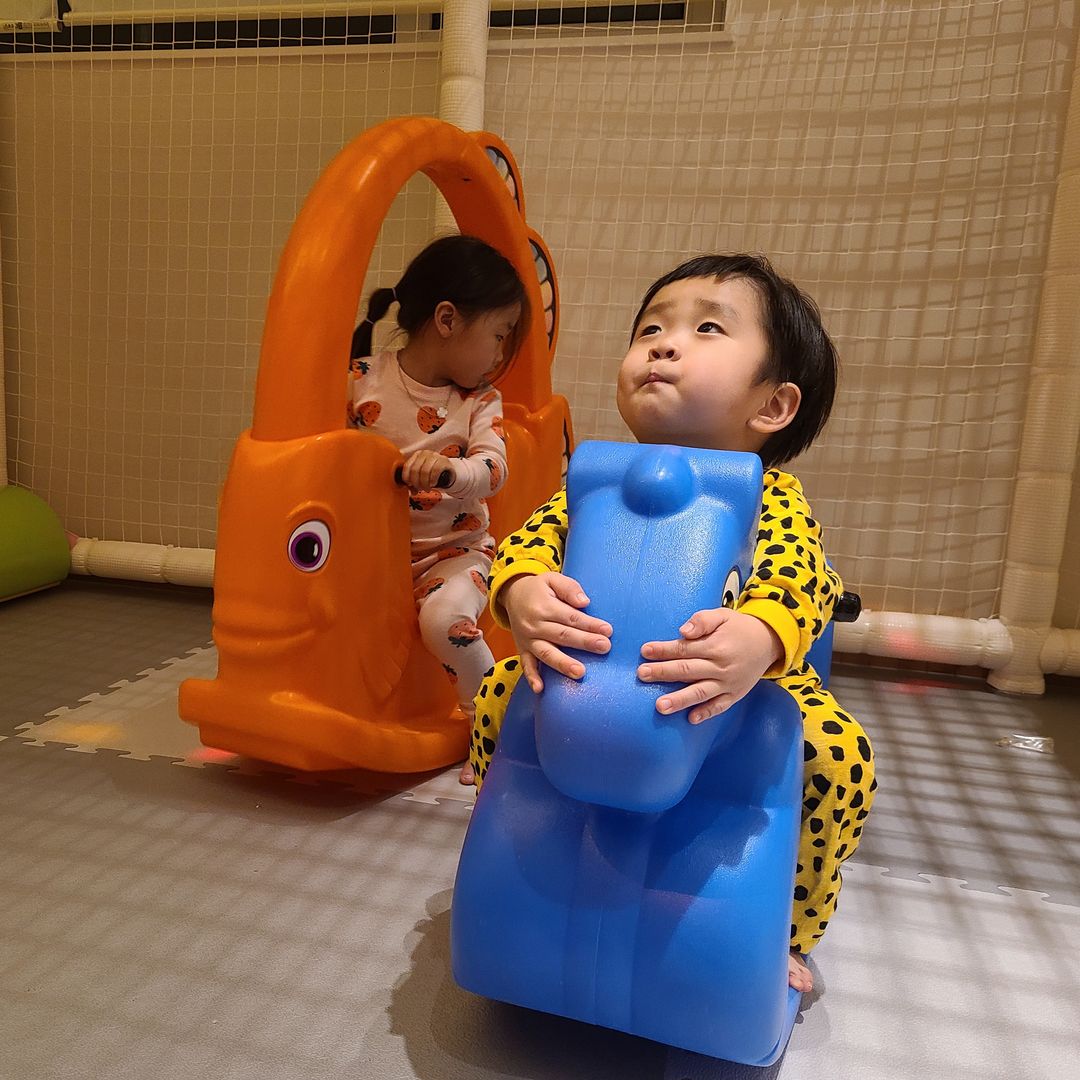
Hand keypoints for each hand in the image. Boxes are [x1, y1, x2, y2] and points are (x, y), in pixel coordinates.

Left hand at [400, 450, 456, 491]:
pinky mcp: (443, 461)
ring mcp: (435, 456)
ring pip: (425, 471)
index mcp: (417, 455)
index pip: (407, 466)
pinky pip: (435, 471)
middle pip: (415, 470)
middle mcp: (425, 453)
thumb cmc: (432, 473)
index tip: (410, 485)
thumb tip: (411, 490)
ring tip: (427, 488)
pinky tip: (433, 484)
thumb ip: (414, 481)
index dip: (407, 478)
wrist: (448, 471)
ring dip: (425, 483)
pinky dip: (433, 480)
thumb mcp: (421, 475)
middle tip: (420, 489)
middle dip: (416, 483)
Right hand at [503, 573, 612, 692]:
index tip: (608, 630)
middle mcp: (535, 625)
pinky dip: (531, 677)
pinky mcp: (523, 650)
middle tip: (604, 647)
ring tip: (580, 673)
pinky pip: (526, 665)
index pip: (571, 617)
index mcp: (544, 606)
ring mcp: (528, 640)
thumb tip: (584, 602)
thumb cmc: (539, 588)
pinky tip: (540, 689)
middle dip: (584, 642)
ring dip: (563, 664)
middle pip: (563, 635)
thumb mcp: (552, 578)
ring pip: (547, 653)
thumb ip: (569, 588)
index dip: (590, 624)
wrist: (512, 594)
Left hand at [636, 608, 783, 723]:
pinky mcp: (735, 695)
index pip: (684, 648)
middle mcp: (720, 666)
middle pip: (687, 670)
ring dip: (680, 700)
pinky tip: (691, 719)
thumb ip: (702, 621)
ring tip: (660, 706)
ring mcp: (728, 683)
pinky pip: (720, 706)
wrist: (770, 642)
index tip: (645, 651)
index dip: (663, 650)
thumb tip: (682, 631)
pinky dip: (707, 713)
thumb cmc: (739, 627)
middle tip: (642, 675)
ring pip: (701, 693)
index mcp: (715, 646)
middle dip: (663, 673)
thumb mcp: (722, 615)